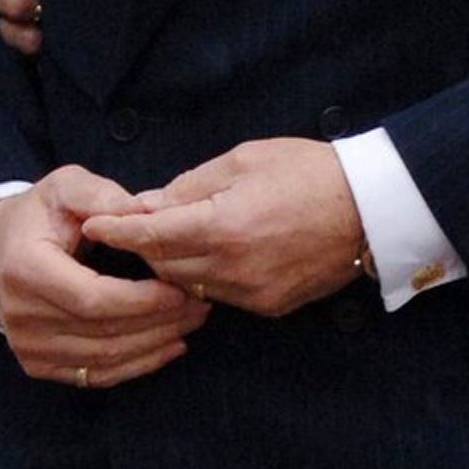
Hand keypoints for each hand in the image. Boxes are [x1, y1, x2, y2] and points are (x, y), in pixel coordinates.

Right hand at [0, 174, 212, 387]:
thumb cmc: (38, 216)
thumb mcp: (65, 188)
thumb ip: (102, 196)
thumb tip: (140, 215)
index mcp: (25, 269)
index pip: (94, 299)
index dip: (144, 300)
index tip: (182, 290)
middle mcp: (20, 315)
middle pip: (105, 332)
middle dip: (161, 321)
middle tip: (200, 304)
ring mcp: (26, 345)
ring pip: (106, 357)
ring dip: (157, 343)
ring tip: (190, 320)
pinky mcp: (36, 364)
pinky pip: (97, 375)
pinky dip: (138, 364)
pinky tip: (167, 345)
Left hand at [100, 137, 375, 320]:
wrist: (376, 208)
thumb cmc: (310, 173)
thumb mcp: (242, 162)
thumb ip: (187, 187)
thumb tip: (145, 204)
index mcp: (223, 226)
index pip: (150, 236)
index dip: (116, 232)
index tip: (91, 227)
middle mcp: (235, 267)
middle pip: (162, 266)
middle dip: (143, 248)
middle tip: (133, 229)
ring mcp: (255, 292)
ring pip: (188, 286)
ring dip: (173, 265)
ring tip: (171, 240)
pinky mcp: (272, 306)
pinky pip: (220, 296)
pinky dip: (205, 278)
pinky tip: (211, 257)